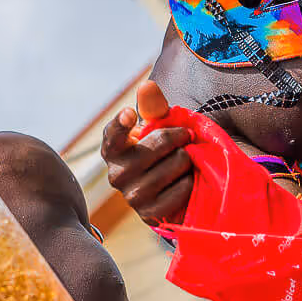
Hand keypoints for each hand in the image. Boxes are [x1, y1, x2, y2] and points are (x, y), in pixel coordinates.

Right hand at [102, 80, 193, 225]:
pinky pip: (180, 190)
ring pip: (172, 166)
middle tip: (186, 138)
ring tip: (185, 162)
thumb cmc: (162, 153)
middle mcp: (116, 174)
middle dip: (177, 138)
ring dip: (186, 161)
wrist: (172, 190)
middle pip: (155, 145)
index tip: (130, 114)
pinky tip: (186, 181)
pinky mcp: (149, 215)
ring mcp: (131, 197)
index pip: (112, 135)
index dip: (120, 124)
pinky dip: (189, 183)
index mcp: (113, 150)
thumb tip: (147, 86)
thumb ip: (153, 108)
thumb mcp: (157, 128)